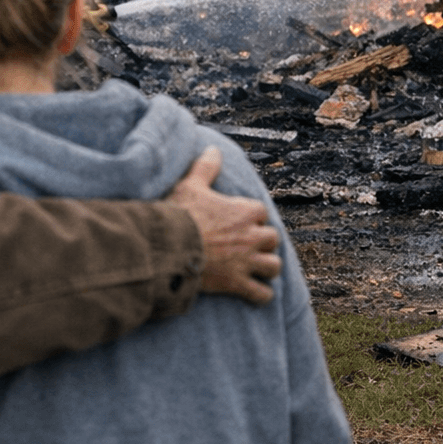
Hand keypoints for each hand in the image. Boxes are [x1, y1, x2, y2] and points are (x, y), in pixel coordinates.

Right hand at [167, 146, 281, 304]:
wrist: (169, 248)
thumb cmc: (179, 214)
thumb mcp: (191, 184)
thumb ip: (206, 167)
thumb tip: (213, 149)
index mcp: (243, 211)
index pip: (261, 211)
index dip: (252, 216)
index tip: (243, 220)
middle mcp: (251, 236)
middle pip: (273, 238)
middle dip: (264, 242)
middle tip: (252, 244)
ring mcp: (246, 262)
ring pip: (273, 266)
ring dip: (268, 267)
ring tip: (259, 268)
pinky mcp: (237, 284)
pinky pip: (262, 294)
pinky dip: (261, 294)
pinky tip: (256, 293)